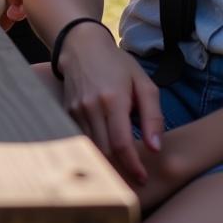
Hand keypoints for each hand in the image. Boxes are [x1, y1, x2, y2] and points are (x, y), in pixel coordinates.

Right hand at [58, 22, 162, 183]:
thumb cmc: (117, 63)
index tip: (142, 178)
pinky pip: (82, 135)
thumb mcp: (143, 84)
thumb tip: (155, 148)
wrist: (80, 43)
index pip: (121, 144)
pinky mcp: (68, 109)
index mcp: (112, 100)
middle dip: (121, 166)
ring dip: (108, 158)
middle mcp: (91, 107)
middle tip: (135, 173)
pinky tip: (106, 145)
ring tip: (122, 162)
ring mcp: (76, 108)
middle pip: (105, 150)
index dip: (132, 165)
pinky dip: (95, 145)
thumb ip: (152, 116)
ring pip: (92, 145)